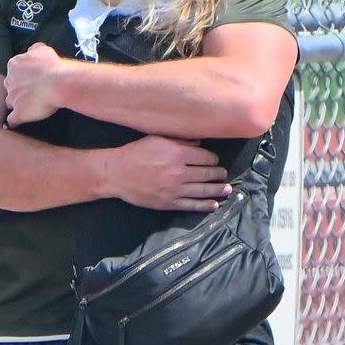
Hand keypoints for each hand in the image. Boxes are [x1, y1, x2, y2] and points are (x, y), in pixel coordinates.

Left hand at [5, 43, 63, 125]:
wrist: (58, 83)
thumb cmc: (52, 66)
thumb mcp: (43, 50)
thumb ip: (34, 49)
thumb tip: (32, 50)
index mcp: (14, 65)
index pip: (12, 72)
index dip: (21, 78)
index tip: (30, 81)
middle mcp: (10, 81)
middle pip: (9, 87)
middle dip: (18, 90)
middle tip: (31, 93)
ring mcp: (12, 98)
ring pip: (10, 102)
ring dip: (17, 105)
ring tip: (28, 108)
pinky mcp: (18, 113)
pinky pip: (12, 120)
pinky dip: (15, 121)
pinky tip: (19, 123)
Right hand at [107, 136, 230, 211]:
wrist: (117, 173)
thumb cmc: (135, 153)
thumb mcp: (157, 139)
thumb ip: (180, 140)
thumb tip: (199, 142)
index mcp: (177, 154)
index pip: (205, 157)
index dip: (213, 159)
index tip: (215, 160)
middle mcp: (179, 172)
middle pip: (207, 174)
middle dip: (218, 174)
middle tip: (224, 174)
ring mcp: (174, 190)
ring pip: (203, 190)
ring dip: (217, 190)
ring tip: (227, 189)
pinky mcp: (168, 203)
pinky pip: (191, 205)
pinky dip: (205, 205)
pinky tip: (214, 204)